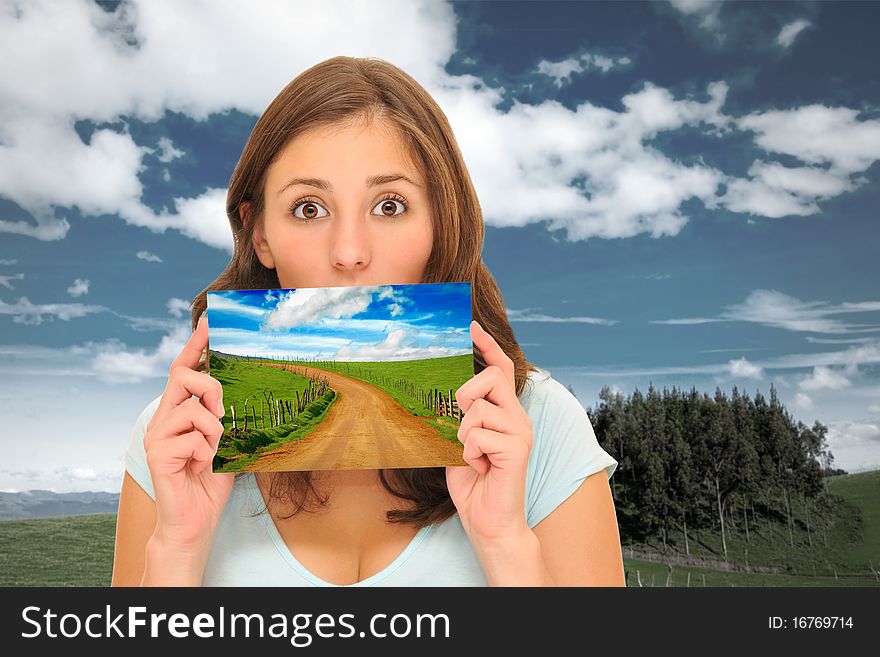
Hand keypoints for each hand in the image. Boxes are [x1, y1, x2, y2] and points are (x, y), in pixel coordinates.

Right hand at [144, 316, 233, 553]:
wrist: (195, 521)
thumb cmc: (210, 481)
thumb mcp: (225, 440)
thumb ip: (224, 414)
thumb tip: (234, 389)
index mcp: (178, 412)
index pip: (183, 369)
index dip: (195, 344)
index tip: (209, 319)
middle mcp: (162, 418)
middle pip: (183, 376)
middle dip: (210, 387)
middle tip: (222, 412)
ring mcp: (156, 435)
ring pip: (195, 409)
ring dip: (215, 432)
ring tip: (210, 455)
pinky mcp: (156, 453)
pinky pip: (194, 437)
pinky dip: (207, 453)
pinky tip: (199, 468)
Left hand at [446, 320, 533, 548]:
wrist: (489, 521)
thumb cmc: (473, 483)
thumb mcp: (459, 442)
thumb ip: (459, 417)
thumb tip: (445, 394)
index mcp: (506, 412)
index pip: (500, 369)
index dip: (487, 345)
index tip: (472, 325)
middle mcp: (518, 417)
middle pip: (489, 377)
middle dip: (466, 396)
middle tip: (462, 427)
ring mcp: (521, 430)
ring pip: (477, 408)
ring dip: (463, 435)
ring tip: (473, 457)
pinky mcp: (517, 447)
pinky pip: (477, 435)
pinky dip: (468, 454)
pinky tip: (480, 468)